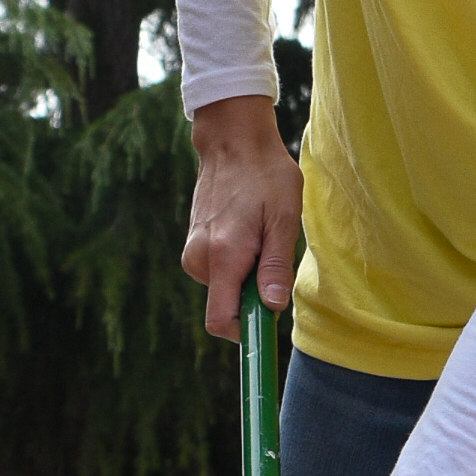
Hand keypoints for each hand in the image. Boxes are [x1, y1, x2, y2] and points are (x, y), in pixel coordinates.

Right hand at [184, 98, 303, 339]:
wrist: (232, 142)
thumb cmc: (266, 176)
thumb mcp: (283, 219)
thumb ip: (275, 267)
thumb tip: (271, 308)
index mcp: (223, 255)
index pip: (220, 321)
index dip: (244, 333)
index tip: (268, 325)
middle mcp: (199, 259)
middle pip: (226, 307)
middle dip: (252, 296)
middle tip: (272, 255)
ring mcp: (192, 252)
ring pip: (223, 290)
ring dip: (246, 277)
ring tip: (260, 236)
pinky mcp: (192, 246)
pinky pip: (218, 274)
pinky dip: (236, 265)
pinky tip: (247, 232)